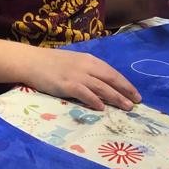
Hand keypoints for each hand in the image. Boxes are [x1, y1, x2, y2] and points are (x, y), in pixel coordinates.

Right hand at [24, 45, 140, 112]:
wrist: (31, 62)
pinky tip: (102, 107)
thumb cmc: (52, 63)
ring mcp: (77, 75)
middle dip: (126, 91)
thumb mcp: (74, 62)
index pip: (112, 72)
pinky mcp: (67, 85)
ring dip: (115, 98)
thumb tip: (103, 84)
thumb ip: (88, 71)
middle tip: (137, 102)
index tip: (135, 93)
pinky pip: (84, 93)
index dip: (125, 83)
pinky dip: (94, 100)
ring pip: (101, 87)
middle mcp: (86, 66)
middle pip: (111, 79)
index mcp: (89, 60)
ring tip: (126, 107)